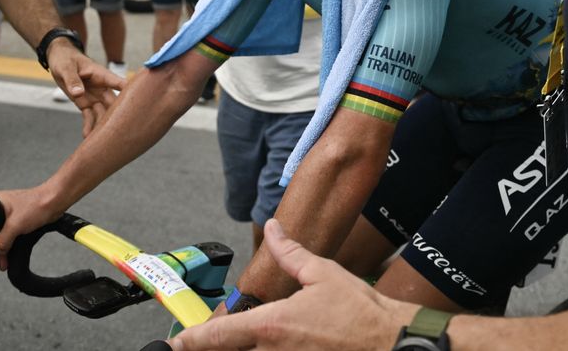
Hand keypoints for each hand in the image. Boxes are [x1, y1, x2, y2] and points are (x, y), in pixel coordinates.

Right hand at [0, 185, 60, 270]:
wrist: (55, 202)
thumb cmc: (37, 205)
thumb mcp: (15, 225)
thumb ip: (3, 240)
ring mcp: (8, 214)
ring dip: (0, 248)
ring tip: (1, 262)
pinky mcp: (18, 220)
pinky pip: (8, 235)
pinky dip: (8, 246)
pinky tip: (7, 257)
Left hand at [46, 41, 123, 135]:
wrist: (58, 60)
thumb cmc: (65, 59)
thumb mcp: (66, 67)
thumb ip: (72, 80)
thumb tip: (79, 93)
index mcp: (101, 75)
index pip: (119, 84)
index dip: (130, 93)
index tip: (141, 103)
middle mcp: (102, 88)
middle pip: (114, 104)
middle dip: (119, 117)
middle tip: (123, 131)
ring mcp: (95, 97)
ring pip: (103, 114)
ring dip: (103, 126)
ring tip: (104, 141)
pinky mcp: (86, 104)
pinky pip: (89, 117)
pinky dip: (89, 127)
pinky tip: (88, 138)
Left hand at [169, 220, 412, 350]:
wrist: (392, 343)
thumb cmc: (361, 311)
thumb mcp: (322, 273)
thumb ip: (290, 253)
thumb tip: (274, 229)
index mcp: (273, 325)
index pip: (219, 336)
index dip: (192, 341)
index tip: (175, 344)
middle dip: (214, 347)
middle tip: (200, 341)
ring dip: (244, 349)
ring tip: (232, 341)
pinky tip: (272, 345)